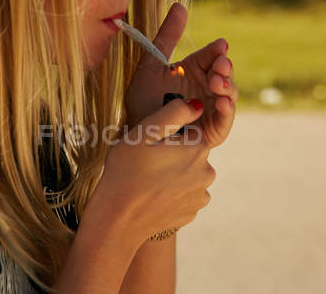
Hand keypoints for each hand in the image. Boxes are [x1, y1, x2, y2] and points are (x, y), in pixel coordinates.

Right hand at [90, 96, 214, 245]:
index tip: (149, 147)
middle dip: (171, 154)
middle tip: (145, 164)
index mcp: (198, 148)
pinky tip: (153, 195)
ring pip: (187, 173)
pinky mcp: (193, 211)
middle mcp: (207, 171)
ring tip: (147, 181)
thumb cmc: (126, 171)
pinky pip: (184, 193)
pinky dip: (172, 192)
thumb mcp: (143, 132)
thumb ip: (173, 113)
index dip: (165, 136)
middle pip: (189, 152)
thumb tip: (197, 105)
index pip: (187, 131)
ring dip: (173, 173)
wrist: (118, 219)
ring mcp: (201, 194)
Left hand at [124, 2, 237, 147]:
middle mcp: (206, 88)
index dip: (217, 50)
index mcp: (194, 71)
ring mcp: (212, 108)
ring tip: (217, 82)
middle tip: (220, 64)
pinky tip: (222, 102)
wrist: (137, 136)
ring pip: (229, 93)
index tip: (220, 45)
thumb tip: (179, 5)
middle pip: (224, 72)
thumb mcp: (151, 66)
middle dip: (225, 67)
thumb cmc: (142, 102)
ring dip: (227, 86)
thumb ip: (166, 37)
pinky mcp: (214, 130)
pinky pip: (226, 119)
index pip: (211, 55)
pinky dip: (227, 109)